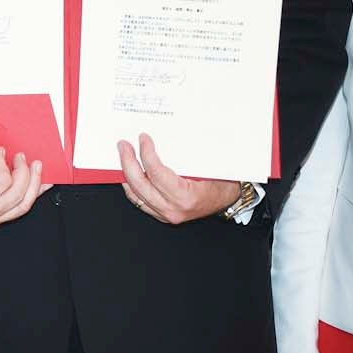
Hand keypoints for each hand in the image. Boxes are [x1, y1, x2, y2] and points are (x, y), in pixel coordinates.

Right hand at [0, 146, 50, 229]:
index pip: (0, 180)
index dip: (3, 162)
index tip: (1, 151)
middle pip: (17, 193)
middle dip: (24, 172)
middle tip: (22, 157)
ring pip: (23, 205)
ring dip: (34, 184)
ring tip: (38, 168)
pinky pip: (19, 210)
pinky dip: (32, 195)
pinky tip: (40, 185)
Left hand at [116, 133, 238, 223]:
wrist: (229, 199)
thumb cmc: (223, 182)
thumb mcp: (208, 165)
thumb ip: (185, 155)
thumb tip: (162, 137)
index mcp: (185, 197)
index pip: (156, 173)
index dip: (146, 154)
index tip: (143, 139)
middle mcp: (173, 210)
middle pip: (140, 185)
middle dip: (128, 163)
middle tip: (124, 146)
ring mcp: (166, 215)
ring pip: (136, 195)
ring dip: (127, 174)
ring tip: (123, 156)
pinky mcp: (162, 215)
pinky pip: (140, 201)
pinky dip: (132, 187)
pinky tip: (129, 174)